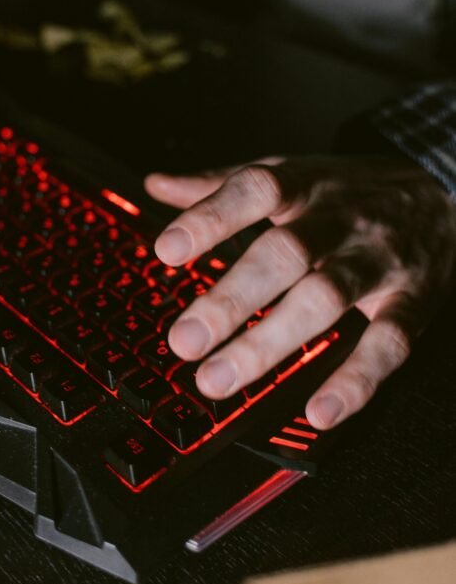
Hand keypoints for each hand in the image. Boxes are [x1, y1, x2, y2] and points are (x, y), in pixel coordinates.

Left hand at [145, 155, 455, 428]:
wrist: (445, 190)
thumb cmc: (350, 190)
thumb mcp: (289, 173)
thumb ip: (221, 185)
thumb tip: (157, 185)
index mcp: (302, 184)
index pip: (255, 189)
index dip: (211, 218)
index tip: (167, 252)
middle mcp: (339, 219)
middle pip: (285, 254)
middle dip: (231, 299)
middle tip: (184, 341)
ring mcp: (377, 261)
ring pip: (326, 299)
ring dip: (270, 342)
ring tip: (218, 379)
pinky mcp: (412, 302)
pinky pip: (387, 342)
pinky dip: (356, 380)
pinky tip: (320, 411)